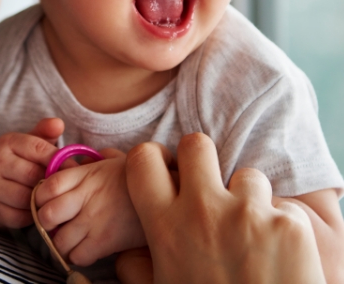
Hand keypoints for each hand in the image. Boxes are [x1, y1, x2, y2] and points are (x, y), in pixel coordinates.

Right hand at [0, 118, 66, 227]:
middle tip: (64, 187)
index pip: (38, 148)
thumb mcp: (32, 142)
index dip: (58, 159)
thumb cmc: (21, 159)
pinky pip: (19, 216)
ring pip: (25, 197)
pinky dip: (32, 215)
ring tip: (51, 197)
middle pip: (32, 174)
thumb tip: (58, 123)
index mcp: (6, 142)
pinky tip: (37, 209)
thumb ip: (46, 132)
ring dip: (41, 199)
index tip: (73, 168)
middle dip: (50, 181)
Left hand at [35, 148, 146, 265]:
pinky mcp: (105, 242)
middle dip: (46, 222)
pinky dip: (77, 255)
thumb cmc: (137, 177)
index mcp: (86, 175)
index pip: (47, 186)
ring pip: (59, 240)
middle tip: (56, 222)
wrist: (166, 191)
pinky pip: (77, 256)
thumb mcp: (112, 161)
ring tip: (72, 237)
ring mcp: (95, 221)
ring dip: (61, 242)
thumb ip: (89, 161)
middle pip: (46, 215)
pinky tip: (86, 247)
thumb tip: (74, 163)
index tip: (47, 200)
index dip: (40, 196)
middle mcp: (86, 197)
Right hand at [116, 134, 325, 283]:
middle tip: (209, 185)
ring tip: (253, 236)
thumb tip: (124, 254)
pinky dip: (281, 225)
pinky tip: (279, 256)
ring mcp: (248, 213)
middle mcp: (203, 211)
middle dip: (201, 159)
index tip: (164, 170)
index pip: (143, 159)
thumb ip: (139, 269)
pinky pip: (282, 207)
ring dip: (249, 199)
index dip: (152, 159)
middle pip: (196, 144)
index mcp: (166, 227)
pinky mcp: (289, 224)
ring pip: (246, 175)